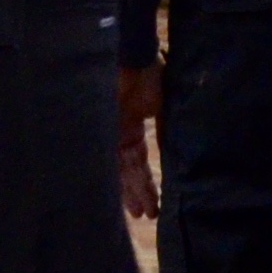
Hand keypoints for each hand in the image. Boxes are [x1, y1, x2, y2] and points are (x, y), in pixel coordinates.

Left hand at [117, 63, 163, 223]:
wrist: (129, 56)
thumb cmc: (147, 74)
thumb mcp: (160, 104)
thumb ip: (162, 128)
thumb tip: (172, 151)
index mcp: (132, 124)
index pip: (138, 161)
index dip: (146, 183)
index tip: (155, 205)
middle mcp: (116, 132)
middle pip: (126, 170)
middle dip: (137, 193)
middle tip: (148, 216)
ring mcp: (106, 133)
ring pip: (116, 170)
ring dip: (129, 191)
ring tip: (141, 214)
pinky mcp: (99, 131)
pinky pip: (104, 159)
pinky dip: (115, 177)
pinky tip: (120, 196)